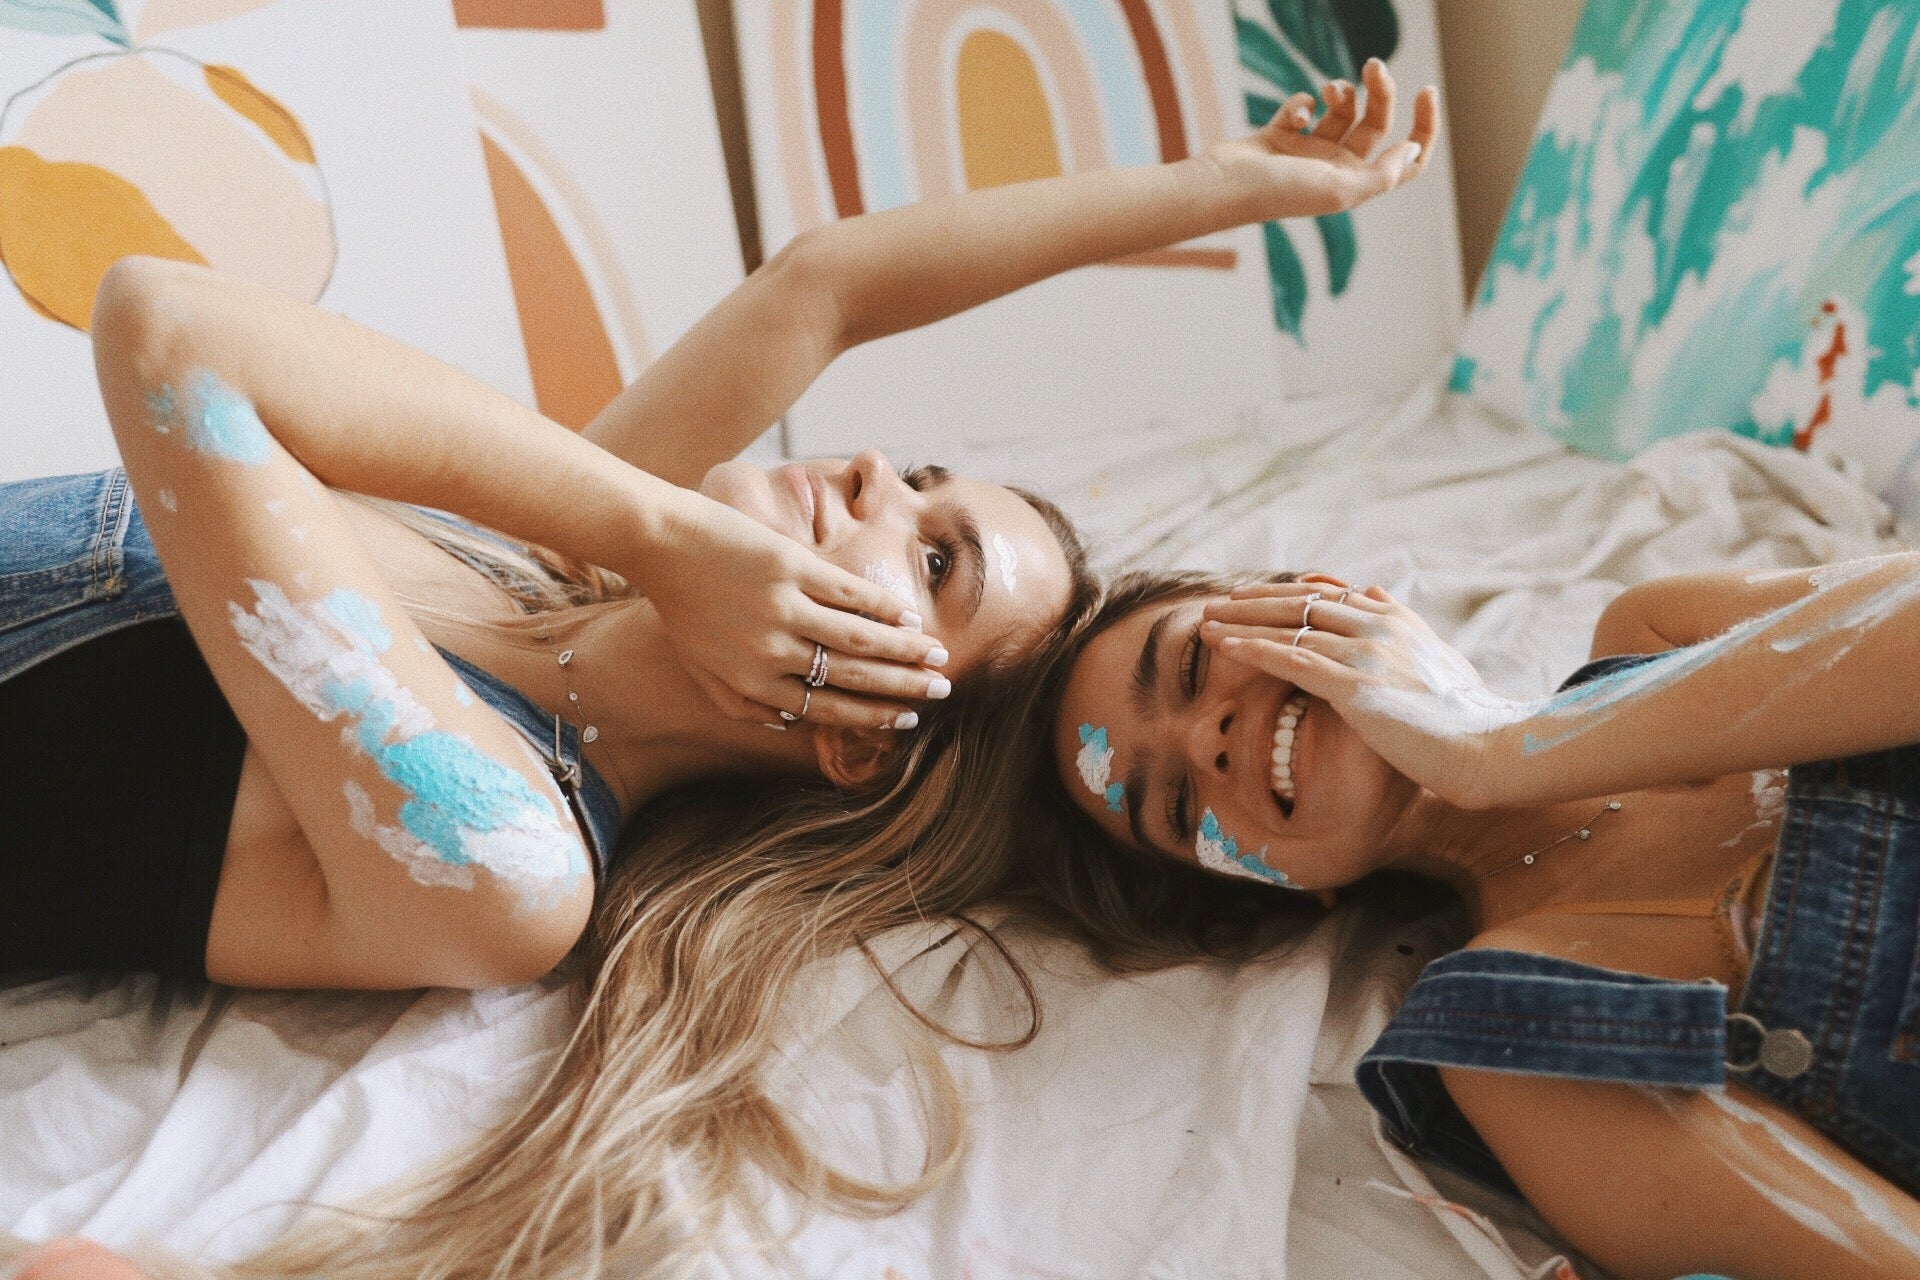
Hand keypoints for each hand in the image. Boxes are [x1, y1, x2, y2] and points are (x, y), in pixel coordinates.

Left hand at [636, 489, 948, 730]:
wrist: (659, 542)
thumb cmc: (679, 606)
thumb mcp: (700, 669)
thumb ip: (740, 705)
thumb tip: (788, 725)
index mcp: (752, 682)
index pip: (826, 708)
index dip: (872, 716)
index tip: (905, 719)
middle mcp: (772, 653)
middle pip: (853, 678)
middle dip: (902, 689)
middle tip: (939, 692)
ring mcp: (784, 609)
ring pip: (860, 640)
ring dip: (905, 651)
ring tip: (937, 657)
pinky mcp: (791, 568)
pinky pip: (850, 595)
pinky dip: (884, 608)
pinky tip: (909, 617)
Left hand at [1200, 583, 1523, 807]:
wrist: (1488, 747)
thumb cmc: (1465, 715)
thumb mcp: (1438, 656)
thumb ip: (1403, 623)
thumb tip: (1375, 591)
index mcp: (1397, 619)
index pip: (1329, 594)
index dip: (1285, 593)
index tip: (1253, 594)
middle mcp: (1379, 627)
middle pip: (1301, 603)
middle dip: (1254, 602)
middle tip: (1218, 603)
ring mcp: (1367, 654)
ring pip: (1289, 628)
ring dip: (1241, 624)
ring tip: (1206, 622)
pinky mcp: (1356, 686)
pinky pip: (1291, 660)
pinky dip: (1253, 650)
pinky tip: (1224, 647)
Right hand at [1206, 58, 1437, 220]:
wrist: (1223, 186)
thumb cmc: (1280, 193)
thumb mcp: (1340, 190)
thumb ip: (1382, 174)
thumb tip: (1412, 149)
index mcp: (1355, 185)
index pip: (1405, 160)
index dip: (1424, 128)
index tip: (1425, 92)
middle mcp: (1335, 168)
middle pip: (1375, 122)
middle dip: (1380, 91)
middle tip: (1374, 65)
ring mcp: (1308, 151)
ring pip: (1342, 109)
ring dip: (1342, 91)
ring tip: (1329, 90)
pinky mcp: (1281, 134)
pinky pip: (1304, 106)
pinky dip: (1303, 102)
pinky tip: (1293, 115)